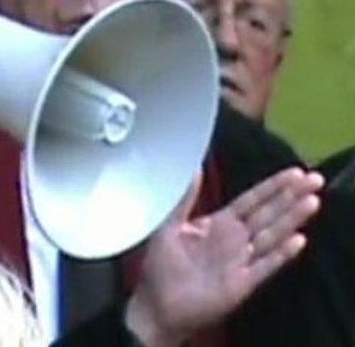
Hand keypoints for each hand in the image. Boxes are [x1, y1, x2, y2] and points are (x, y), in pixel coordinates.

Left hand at [125, 167, 322, 346]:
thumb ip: (184, 199)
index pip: (251, 200)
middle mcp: (235, 239)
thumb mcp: (169, 225)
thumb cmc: (162, 265)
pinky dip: (281, 253)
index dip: (272, 187)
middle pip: (268, 214)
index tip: (294, 172)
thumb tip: (194, 168)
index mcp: (219, 223)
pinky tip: (298, 239)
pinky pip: (266, 265)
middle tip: (314, 179)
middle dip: (290, 197)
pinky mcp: (243, 282)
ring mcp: (241, 261)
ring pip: (272, 235)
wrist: (158, 304)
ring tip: (312, 201)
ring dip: (291, 219)